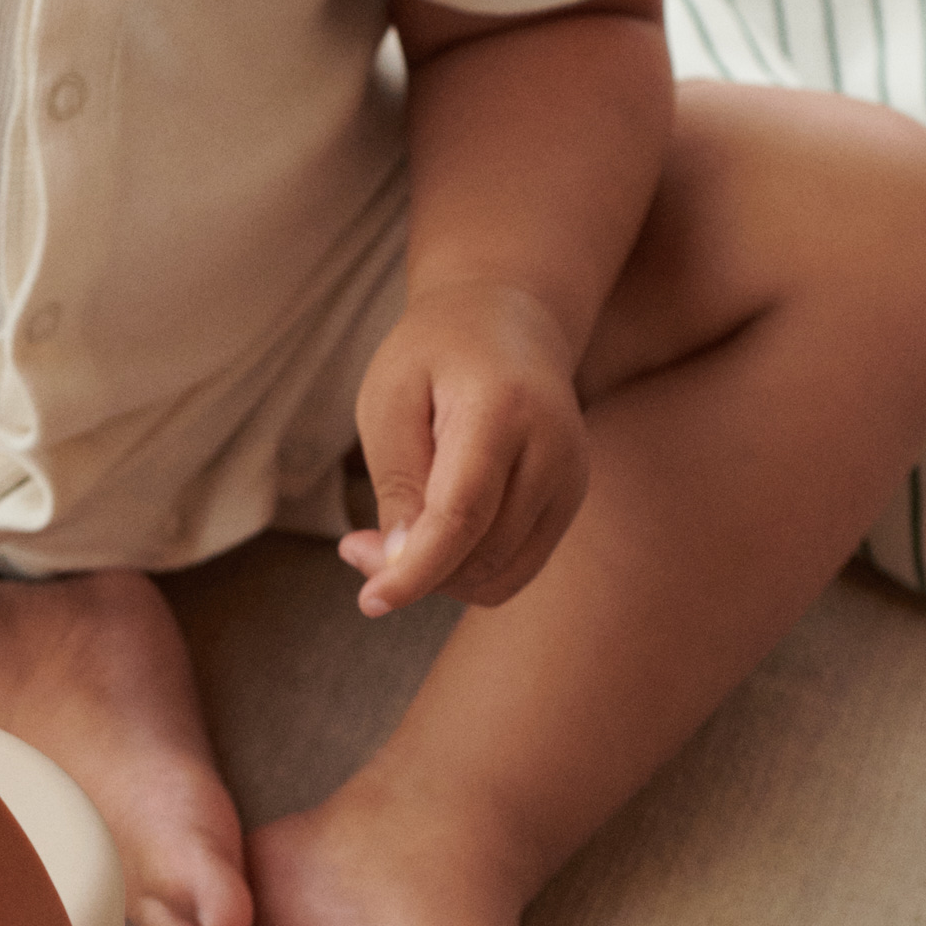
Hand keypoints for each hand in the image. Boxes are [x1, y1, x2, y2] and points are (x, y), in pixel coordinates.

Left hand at [339, 281, 589, 615]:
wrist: (508, 323)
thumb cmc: (433, 354)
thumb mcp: (389, 398)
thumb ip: (397, 481)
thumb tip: (399, 565)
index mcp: (503, 410)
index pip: (463, 514)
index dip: (416, 569)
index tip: (371, 602)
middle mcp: (553, 450)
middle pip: (483, 552)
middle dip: (413, 571)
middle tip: (355, 548)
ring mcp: (570, 479)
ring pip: (502, 573)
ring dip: (439, 578)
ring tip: (388, 541)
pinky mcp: (569, 501)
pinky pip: (516, 568)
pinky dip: (467, 573)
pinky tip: (428, 543)